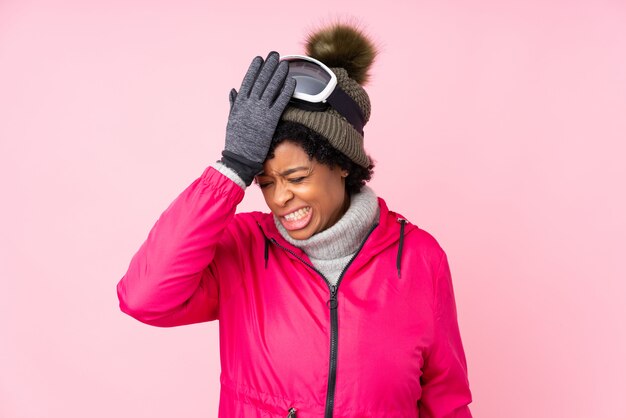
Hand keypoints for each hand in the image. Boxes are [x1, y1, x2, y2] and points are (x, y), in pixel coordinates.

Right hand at [221, 51, 295, 185]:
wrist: (240, 157)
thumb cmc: (235, 141)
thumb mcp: (231, 119)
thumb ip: (234, 103)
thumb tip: (233, 90)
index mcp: (239, 103)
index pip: (248, 81)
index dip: (254, 69)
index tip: (259, 59)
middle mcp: (250, 105)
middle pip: (261, 81)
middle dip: (268, 67)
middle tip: (275, 55)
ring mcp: (260, 111)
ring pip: (271, 88)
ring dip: (279, 75)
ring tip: (285, 64)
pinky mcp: (270, 120)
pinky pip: (281, 102)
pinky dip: (286, 91)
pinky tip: (292, 81)